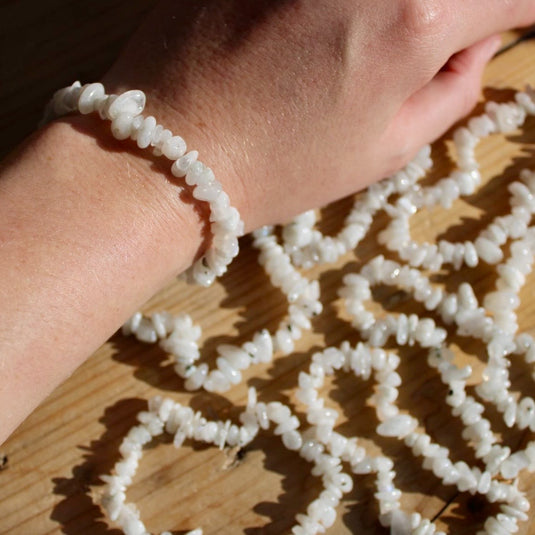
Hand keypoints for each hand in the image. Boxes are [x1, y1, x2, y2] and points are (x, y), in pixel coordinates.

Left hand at [103, 0, 534, 229]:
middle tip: (432, 37)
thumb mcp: (384, 150)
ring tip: (359, 44)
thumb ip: (450, 90)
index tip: (503, 28)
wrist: (170, 152)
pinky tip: (315, 28)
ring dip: (393, 7)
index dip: (514, 13)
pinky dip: (337, 4)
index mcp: (413, 16)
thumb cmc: (278, 167)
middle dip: (454, 7)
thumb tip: (475, 41)